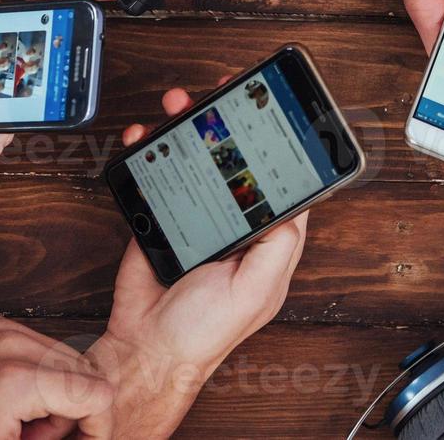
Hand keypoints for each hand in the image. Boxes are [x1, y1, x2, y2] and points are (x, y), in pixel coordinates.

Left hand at [0, 314, 112, 438]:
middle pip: (87, 373)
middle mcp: (11, 343)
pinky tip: (14, 400)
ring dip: (58, 393)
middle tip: (33, 436)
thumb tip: (93, 436)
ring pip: (69, 358)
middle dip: (71, 411)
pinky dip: (40, 375)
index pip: (98, 392)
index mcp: (17, 380)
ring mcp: (2, 329)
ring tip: (20, 421)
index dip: (95, 427)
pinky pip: (44, 348)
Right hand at [82, 87, 308, 437]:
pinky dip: (150, 150)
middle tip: (219, 94)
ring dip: (189, 127)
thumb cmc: (204, 332)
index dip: (279, 141)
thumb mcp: (255, 289)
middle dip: (228, 122)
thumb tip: (300, 201)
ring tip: (179, 105)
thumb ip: (278, 244)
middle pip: (237, 159)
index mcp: (268, 240)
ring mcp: (197, 215)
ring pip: (198, 159)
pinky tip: (145, 137)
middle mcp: (236, 224)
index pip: (283, 180)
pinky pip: (160, 174)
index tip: (272, 106)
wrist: (144, 350)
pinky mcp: (162, 215)